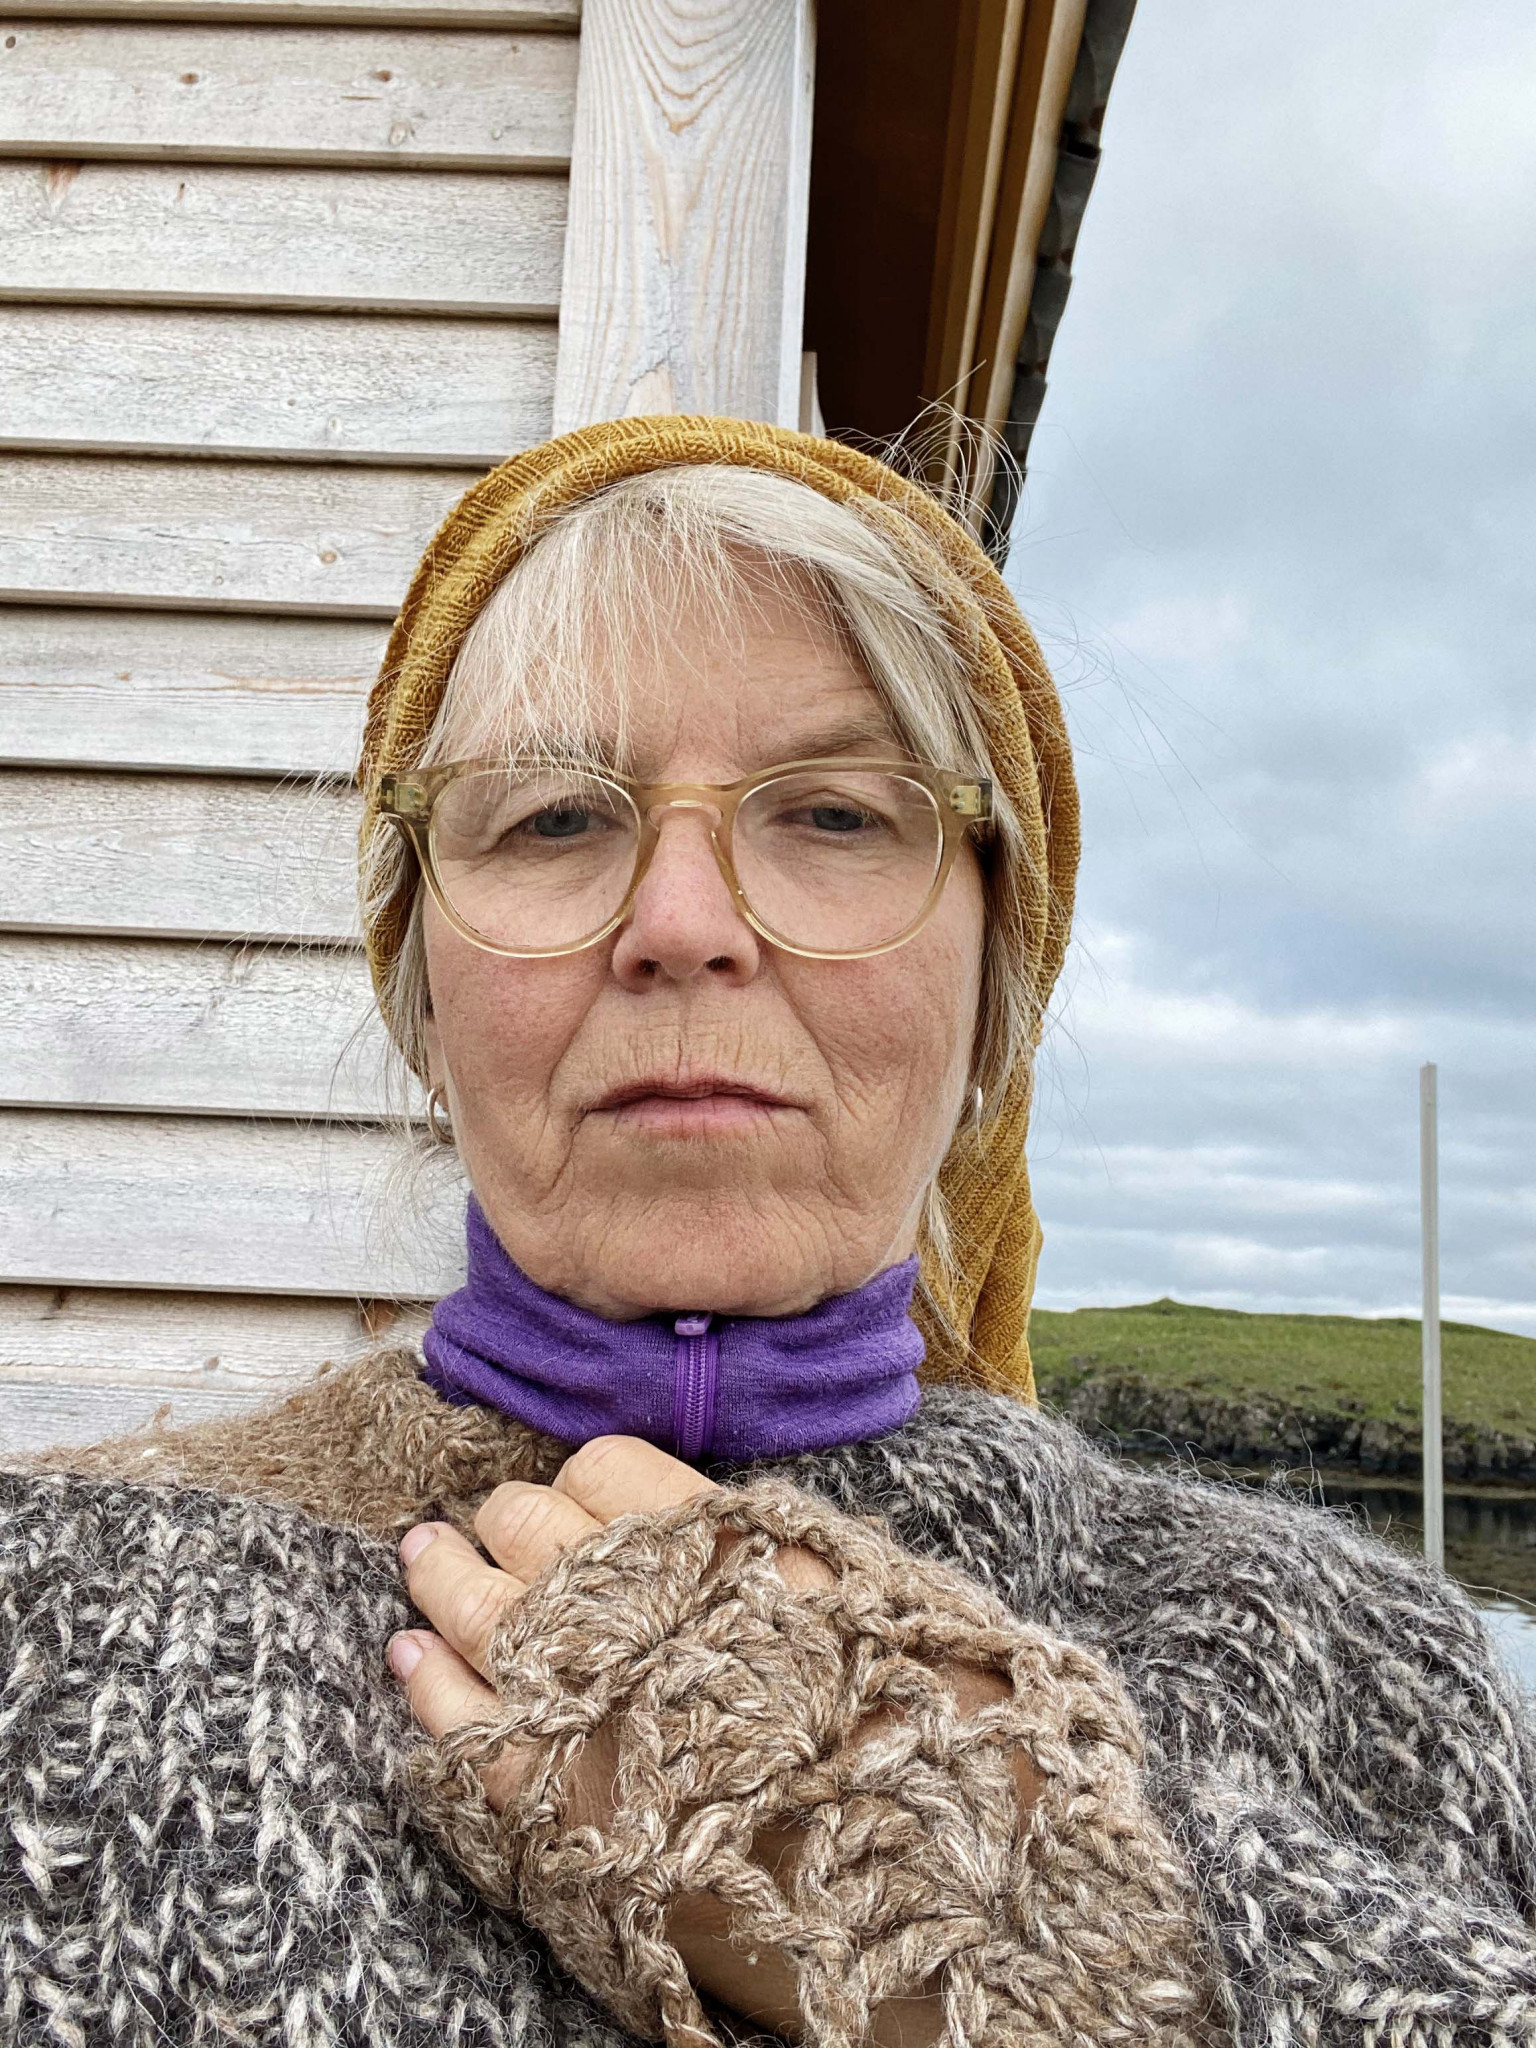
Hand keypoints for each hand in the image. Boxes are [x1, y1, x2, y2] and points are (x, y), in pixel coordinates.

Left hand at [389, 1435, 1029, 2044]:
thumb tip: (677, 1517)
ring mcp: (589, 1698)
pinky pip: (459, 1716)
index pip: (605, 1470)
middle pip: (530, 1523)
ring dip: (441, 1572)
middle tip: (483, 1524)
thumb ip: (765, 1546)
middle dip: (502, 1519)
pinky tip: (409, 1654)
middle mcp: (642, 1603)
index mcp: (717, 1543)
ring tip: (421, 1554)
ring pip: (480, 1602)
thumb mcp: (850, 1594)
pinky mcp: (552, 1797)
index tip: (563, 1497)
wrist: (922, 1872)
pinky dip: (427, 1678)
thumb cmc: (904, 1725)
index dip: (574, 1483)